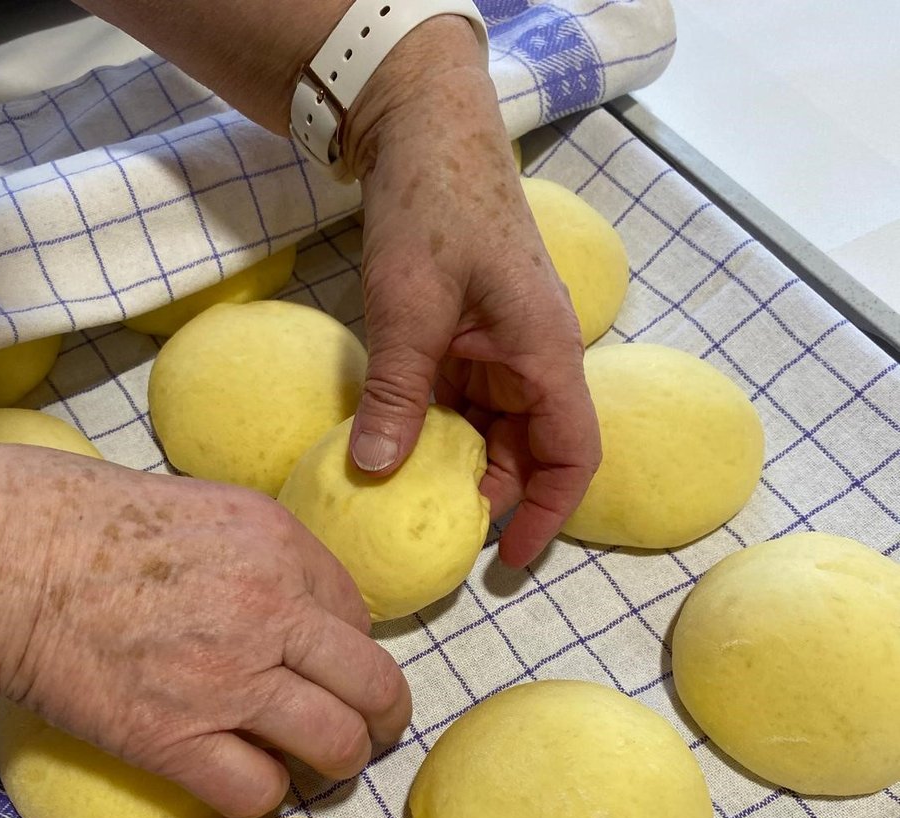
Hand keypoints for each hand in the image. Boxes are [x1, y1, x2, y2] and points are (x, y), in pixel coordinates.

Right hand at [0, 446, 410, 817]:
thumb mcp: (207, 509)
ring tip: (320, 768)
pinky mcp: (176, 739)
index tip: (335, 669)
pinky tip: (247, 781)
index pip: (360, 617)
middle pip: (373, 685)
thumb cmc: (90, 525)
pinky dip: (263, 795)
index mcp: (281, 547)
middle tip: (372, 732)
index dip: (352, 651)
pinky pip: (259, 792)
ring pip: (335, 745)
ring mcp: (228, 680)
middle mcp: (271, 613)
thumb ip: (268, 555)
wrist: (8, 564)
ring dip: (337, 764)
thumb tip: (306, 608)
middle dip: (383, 718)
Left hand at [345, 18, 600, 569]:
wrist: (421, 130)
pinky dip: (435, 433)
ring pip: (493, 433)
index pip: (571, 454)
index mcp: (543, 353)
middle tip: (439, 536)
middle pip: (531, 453)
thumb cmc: (433, 206)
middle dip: (493, 498)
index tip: (508, 559)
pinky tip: (398, 454)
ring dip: (459, 468)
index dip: (547, 514)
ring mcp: (499, 351)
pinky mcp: (467, 342)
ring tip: (413, 503)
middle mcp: (532, 360)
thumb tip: (375, 472)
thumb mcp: (408, 306)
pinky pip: (462, 405)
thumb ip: (395, 392)